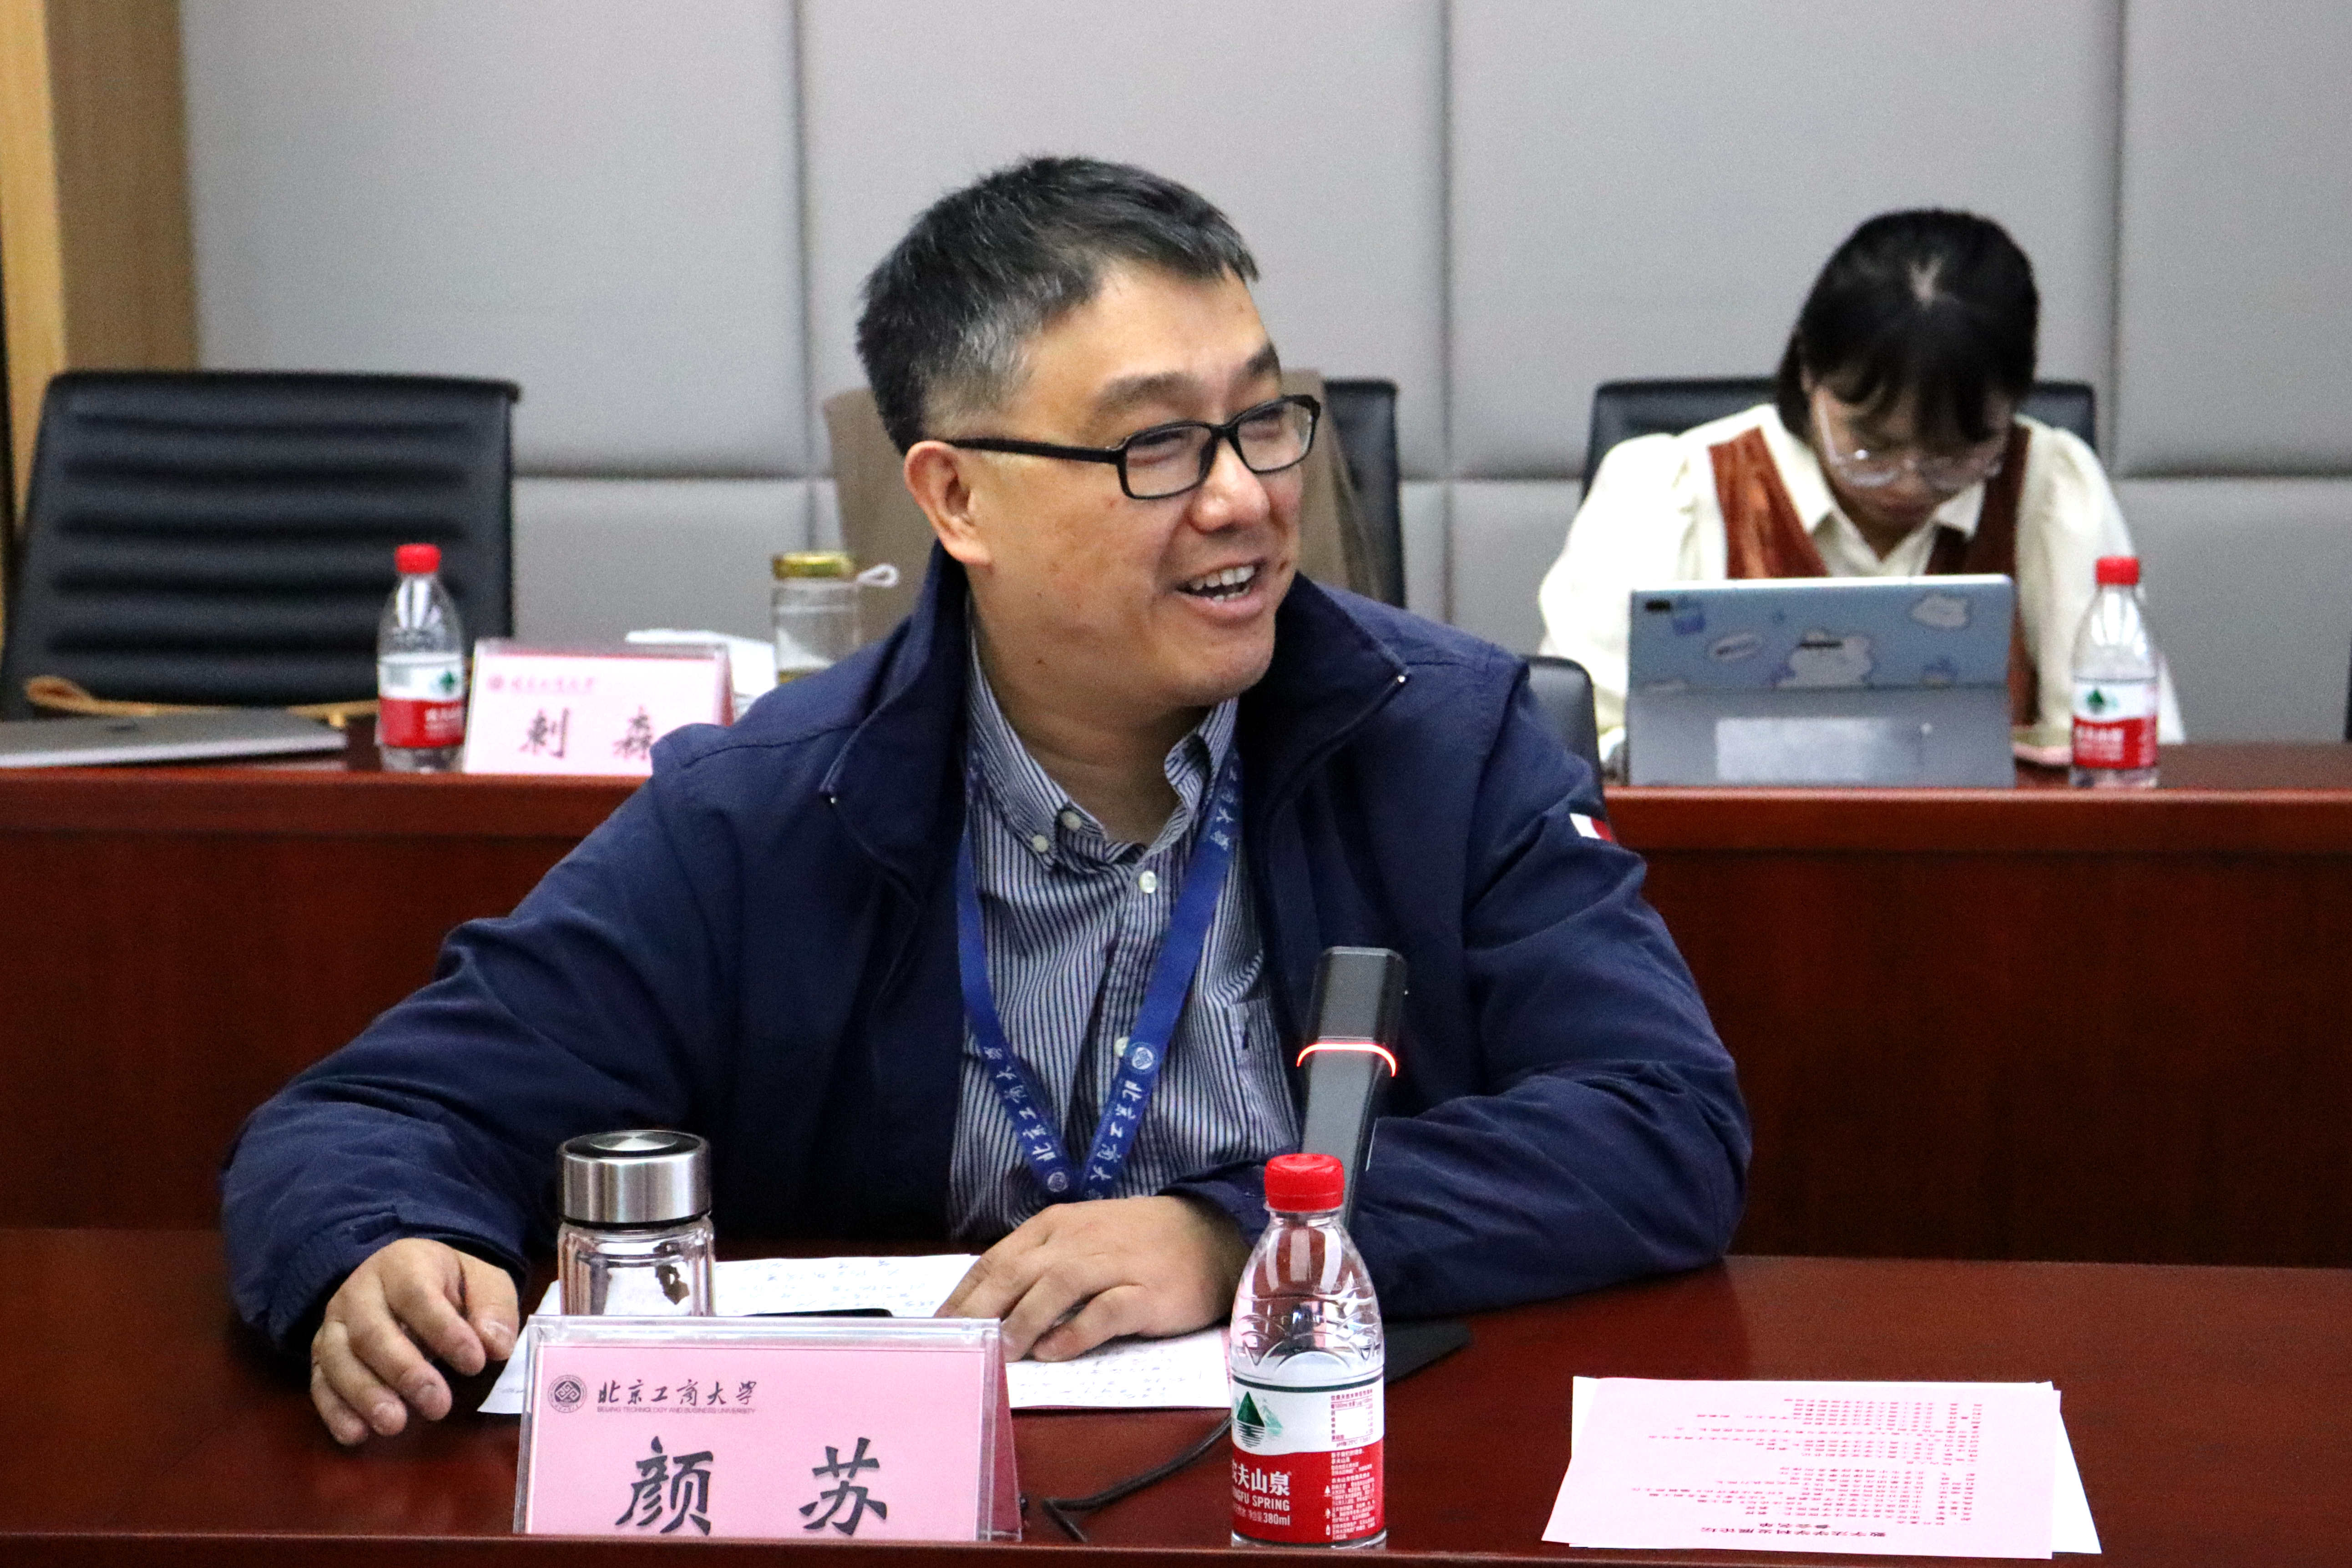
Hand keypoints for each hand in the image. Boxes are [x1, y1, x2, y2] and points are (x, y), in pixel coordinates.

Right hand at [309, 1238, 518, 1444]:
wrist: (405, 1279)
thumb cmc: (450, 1285)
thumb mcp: (483, 1282)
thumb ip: (493, 1309)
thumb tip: (495, 1345)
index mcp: (404, 1263)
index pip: (418, 1296)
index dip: (444, 1331)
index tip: (475, 1364)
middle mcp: (359, 1291)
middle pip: (371, 1331)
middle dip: (404, 1372)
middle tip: (438, 1406)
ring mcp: (334, 1324)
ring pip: (338, 1359)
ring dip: (366, 1396)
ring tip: (395, 1425)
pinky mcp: (321, 1355)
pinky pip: (319, 1383)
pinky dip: (335, 1411)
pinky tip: (356, 1434)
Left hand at [936, 1195, 1248, 1360]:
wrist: (1210, 1234)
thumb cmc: (1138, 1242)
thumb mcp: (1081, 1241)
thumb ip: (1039, 1266)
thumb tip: (990, 1307)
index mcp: (1055, 1227)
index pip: (996, 1260)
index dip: (963, 1295)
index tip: (936, 1328)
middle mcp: (1077, 1240)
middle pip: (1017, 1271)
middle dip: (980, 1309)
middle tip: (954, 1345)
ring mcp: (1114, 1263)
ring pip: (1057, 1286)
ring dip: (1024, 1320)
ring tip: (1002, 1353)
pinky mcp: (1146, 1290)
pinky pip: (1106, 1310)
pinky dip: (1077, 1332)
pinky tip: (1055, 1353)